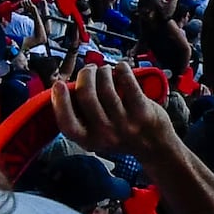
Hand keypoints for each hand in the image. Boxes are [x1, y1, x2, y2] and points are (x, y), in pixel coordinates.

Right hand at [56, 61, 180, 159]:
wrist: (154, 146)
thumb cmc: (120, 134)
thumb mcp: (95, 135)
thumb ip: (81, 117)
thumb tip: (64, 87)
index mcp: (89, 141)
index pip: (67, 123)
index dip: (60, 102)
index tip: (58, 84)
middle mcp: (105, 134)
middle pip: (86, 95)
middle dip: (86, 75)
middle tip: (90, 69)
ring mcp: (125, 123)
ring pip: (106, 86)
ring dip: (103, 71)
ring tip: (106, 71)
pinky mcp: (142, 111)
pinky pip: (127, 82)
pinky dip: (122, 69)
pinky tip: (121, 68)